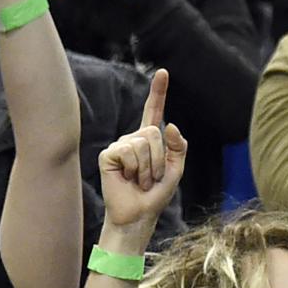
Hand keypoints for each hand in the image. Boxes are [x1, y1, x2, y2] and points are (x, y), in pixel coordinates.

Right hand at [96, 69, 187, 233]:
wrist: (139, 214)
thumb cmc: (156, 194)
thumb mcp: (176, 170)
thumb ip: (179, 147)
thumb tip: (171, 126)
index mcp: (150, 140)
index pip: (154, 111)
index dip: (158, 92)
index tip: (163, 72)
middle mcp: (133, 139)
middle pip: (153, 132)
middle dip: (159, 158)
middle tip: (151, 177)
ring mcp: (119, 145)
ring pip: (142, 143)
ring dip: (148, 167)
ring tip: (139, 180)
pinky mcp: (108, 155)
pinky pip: (128, 152)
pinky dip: (134, 169)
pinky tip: (127, 179)